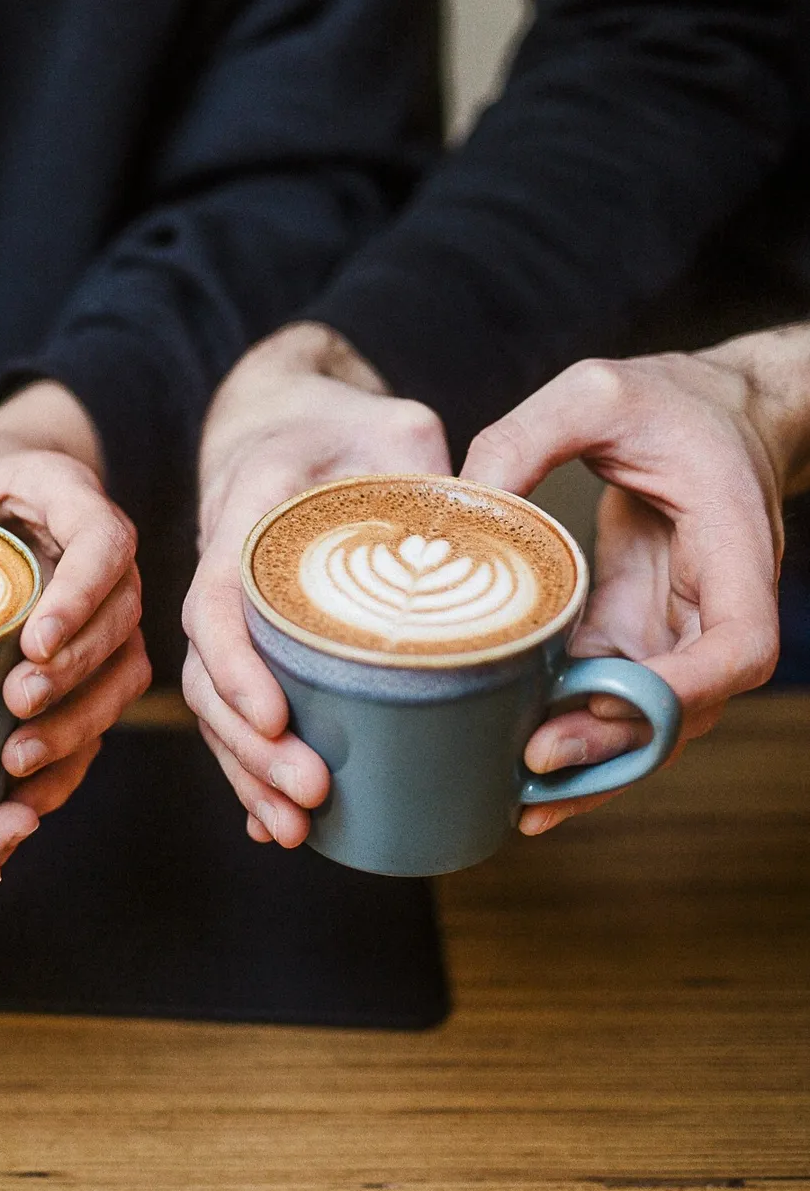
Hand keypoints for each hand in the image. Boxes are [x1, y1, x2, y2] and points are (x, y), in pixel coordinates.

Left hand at [0, 382, 150, 837]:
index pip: (104, 542)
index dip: (81, 594)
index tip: (35, 642)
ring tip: (16, 760)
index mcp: (65, 495)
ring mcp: (108, 612)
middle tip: (15, 705)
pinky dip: (72, 757)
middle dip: (74, 673)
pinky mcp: (99, 661)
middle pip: (119, 621)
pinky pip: (105, 713)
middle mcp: (105, 557)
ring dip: (78, 723)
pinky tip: (26, 795)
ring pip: (121, 675)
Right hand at [181, 323, 450, 847]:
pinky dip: (251, 767)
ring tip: (295, 827)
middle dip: (248, 745)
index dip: (237, 665)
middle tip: (310, 792)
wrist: (290, 422)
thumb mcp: (398, 427)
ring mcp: (231, 614)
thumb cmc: (347, 424)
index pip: (218, 597)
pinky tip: (274, 822)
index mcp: (247, 511)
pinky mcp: (250, 645)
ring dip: (247, 770)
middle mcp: (223, 570)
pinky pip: (238, 708)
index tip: (275, 716)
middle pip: (207, 672)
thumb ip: (432, 473)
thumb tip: (494, 535)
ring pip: (216, 702)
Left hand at [462, 334, 800, 834]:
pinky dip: (563, 729)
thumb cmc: (668, 398)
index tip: (618, 702)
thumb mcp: (594, 393)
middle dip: (614, 747)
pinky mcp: (629, 630)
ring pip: (642, 719)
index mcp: (732, 547)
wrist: (710, 408)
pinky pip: (602, 695)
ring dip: (587, 760)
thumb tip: (453, 507)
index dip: (687, 689)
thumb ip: (524, 437)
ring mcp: (671, 626)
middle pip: (683, 708)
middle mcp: (711, 605)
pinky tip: (504, 760)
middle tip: (532, 768)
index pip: (739, 647)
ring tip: (512, 797)